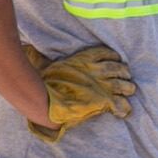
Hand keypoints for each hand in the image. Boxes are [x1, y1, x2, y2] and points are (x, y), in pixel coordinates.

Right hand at [21, 43, 135, 142]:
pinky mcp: (104, 101)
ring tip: (129, 90)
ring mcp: (103, 86)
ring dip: (127, 87)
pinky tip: (124, 109)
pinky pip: (120, 103)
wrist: (47, 102)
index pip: (106, 53)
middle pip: (118, 68)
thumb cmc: (45, 83)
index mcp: (85, 59)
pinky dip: (124, 106)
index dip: (113, 57)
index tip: (116, 60)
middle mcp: (97, 70)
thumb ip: (43, 56)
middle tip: (125, 76)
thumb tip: (28, 48)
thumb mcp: (45, 63)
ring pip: (123, 84)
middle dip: (123, 72)